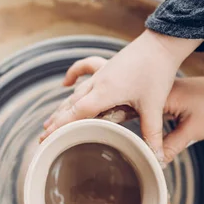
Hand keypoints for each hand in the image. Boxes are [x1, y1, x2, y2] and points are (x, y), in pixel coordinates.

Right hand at [40, 30, 200, 157]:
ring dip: (63, 107)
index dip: (61, 127)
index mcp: (106, 92)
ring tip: (49, 122)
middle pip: (71, 105)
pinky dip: (73, 76)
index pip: (77, 113)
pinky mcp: (107, 67)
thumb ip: (152, 134)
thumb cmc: (157, 73)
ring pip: (77, 93)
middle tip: (42, 139)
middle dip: (57, 122)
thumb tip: (156, 159)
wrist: (161, 44)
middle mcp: (98, 83)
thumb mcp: (153, 106)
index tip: (46, 139)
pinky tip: (66, 83)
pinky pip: (84, 71)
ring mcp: (101, 73)